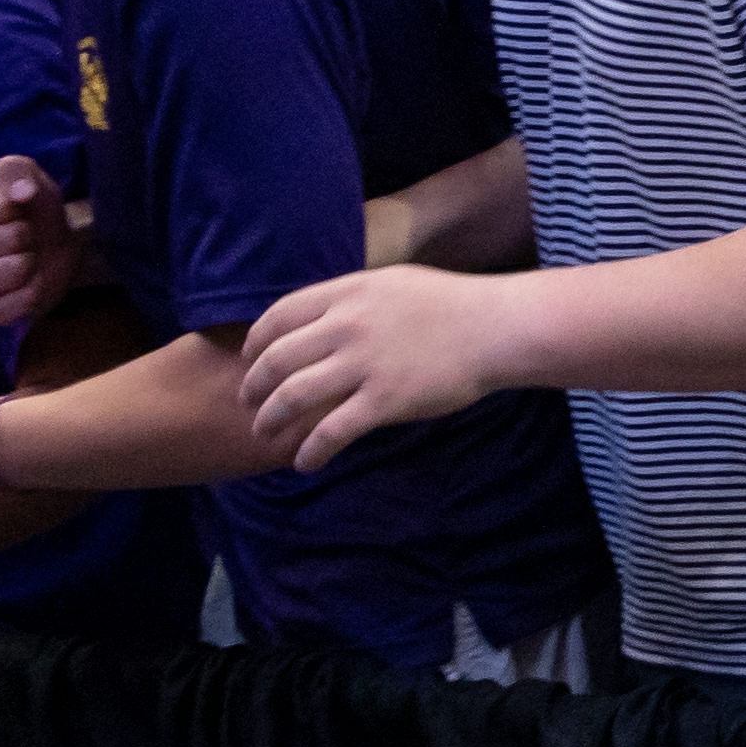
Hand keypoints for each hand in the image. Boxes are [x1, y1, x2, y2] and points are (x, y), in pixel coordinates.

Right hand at [0, 150, 88, 327]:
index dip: (19, 208)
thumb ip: (18, 172)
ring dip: (32, 263)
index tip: (14, 212)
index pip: (0, 209)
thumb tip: (21, 192)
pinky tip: (25, 283)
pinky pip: (18, 303)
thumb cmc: (28, 210)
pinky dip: (32, 292)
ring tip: (23, 259)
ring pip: (15, 270)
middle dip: (28, 236)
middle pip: (11, 239)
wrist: (49, 247)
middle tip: (22, 239)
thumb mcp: (25, 177)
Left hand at [235, 264, 513, 470]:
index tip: (250, 360)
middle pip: (277, 359)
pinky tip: (305, 463)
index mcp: (347, 294)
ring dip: (271, 420)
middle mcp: (347, 326)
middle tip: (250, 405)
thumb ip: (354, 299)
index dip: (256, 342)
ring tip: (265, 434)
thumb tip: (325, 315)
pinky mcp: (384, 401)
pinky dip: (311, 451)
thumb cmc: (453, 305)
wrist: (496, 329)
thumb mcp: (394, 284)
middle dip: (254, 387)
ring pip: (293, 396)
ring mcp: (364, 364)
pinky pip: (332, 431)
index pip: (279, 316)